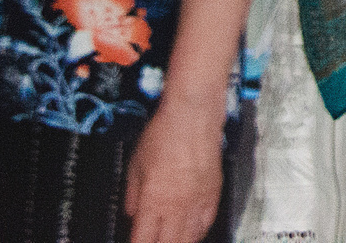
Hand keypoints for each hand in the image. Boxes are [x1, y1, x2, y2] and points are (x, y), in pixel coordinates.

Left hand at [124, 98, 224, 242]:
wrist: (193, 115)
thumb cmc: (164, 134)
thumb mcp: (135, 165)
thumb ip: (131, 195)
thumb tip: (132, 213)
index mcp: (154, 200)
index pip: (144, 240)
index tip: (136, 242)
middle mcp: (178, 206)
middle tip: (153, 239)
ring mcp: (198, 201)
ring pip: (190, 238)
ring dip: (178, 241)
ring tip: (170, 238)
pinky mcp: (214, 193)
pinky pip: (207, 223)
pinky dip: (197, 232)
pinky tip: (190, 231)